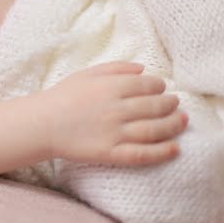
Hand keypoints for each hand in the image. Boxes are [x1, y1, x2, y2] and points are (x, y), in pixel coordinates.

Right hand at [43, 61, 187, 165]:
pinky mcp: (110, 152)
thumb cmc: (62, 97)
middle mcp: (115, 109)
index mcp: (109, 87)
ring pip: (154, 129)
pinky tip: (174, 148)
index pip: (146, 85)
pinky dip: (162, 152)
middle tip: (175, 104)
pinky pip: (142, 154)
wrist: (41, 124)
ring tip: (182, 121)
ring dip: (174, 125)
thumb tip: (142, 68)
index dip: (159, 86)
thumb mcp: (85, 74)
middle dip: (170, 104)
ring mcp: (114, 132)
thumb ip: (115, 68)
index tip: (162, 88)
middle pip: (155, 106)